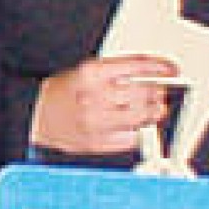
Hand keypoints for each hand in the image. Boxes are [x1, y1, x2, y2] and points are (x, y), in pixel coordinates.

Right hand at [32, 52, 186, 156]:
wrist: (36, 116)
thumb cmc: (64, 93)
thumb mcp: (87, 71)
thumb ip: (119, 71)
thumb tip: (154, 74)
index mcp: (90, 73)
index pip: (137, 66)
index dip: (160, 67)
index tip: (171, 70)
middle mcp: (94, 97)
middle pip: (145, 92)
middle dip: (157, 92)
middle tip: (157, 92)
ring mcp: (96, 122)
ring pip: (143, 116)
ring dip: (152, 112)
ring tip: (149, 109)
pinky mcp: (98, 142)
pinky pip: (133, 138)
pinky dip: (138, 131)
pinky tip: (132, 125)